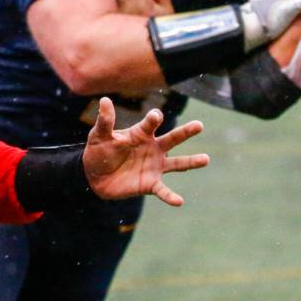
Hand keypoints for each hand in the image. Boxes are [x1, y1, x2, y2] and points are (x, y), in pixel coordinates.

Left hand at [82, 97, 208, 206]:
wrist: (95, 176)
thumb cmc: (99, 151)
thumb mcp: (99, 135)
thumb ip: (105, 121)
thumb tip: (105, 100)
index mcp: (141, 133)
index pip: (151, 124)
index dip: (153, 119)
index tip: (155, 117)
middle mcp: (153, 148)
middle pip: (172, 138)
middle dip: (186, 132)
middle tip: (199, 125)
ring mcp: (154, 166)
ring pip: (177, 163)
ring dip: (191, 161)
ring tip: (206, 159)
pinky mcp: (150, 184)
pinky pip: (163, 190)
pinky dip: (170, 196)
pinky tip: (179, 201)